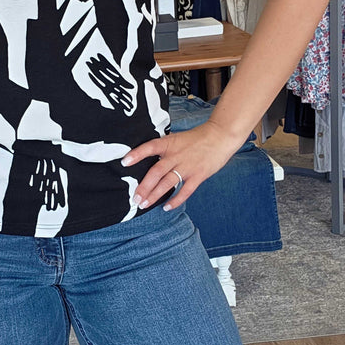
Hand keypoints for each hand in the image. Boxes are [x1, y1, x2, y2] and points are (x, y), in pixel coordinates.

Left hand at [121, 121, 244, 210]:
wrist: (220, 136)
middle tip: (134, 198)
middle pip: (156, 172)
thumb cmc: (197, 138)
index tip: (124, 162)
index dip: (137, 154)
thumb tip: (147, 160)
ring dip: (155, 195)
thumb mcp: (176, 139)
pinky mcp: (198, 175)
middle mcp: (176, 155)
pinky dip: (176, 200)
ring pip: (167, 183)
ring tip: (144, 204)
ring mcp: (187, 166)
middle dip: (144, 186)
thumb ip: (164, 149)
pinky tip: (166, 207)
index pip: (150, 147)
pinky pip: (185, 191)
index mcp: (169, 143)